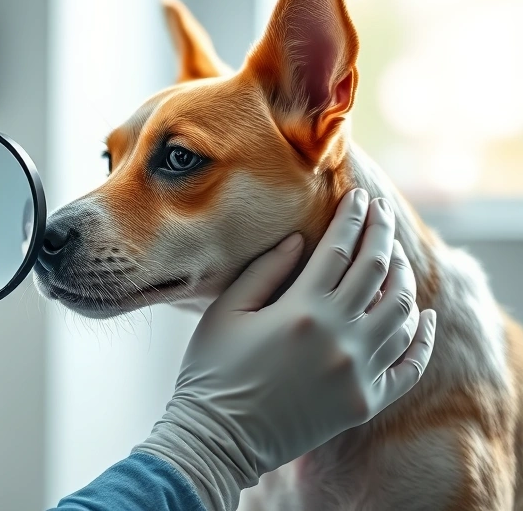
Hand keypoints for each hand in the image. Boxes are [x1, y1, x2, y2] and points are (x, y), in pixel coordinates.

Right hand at [135, 188, 436, 510]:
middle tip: (381, 211)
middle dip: (382, 233)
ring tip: (393, 258)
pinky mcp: (366, 401)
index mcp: (301, 310)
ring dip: (402, 278)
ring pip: (401, 312)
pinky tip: (422, 316)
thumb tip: (301, 239)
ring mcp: (359, 372)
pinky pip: (411, 364)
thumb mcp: (226, 312)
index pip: (339, 249)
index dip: (351, 217)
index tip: (358, 195)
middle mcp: (340, 337)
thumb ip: (265, 271)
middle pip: (377, 271)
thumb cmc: (212, 371)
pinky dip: (422, 337)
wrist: (219, 438)